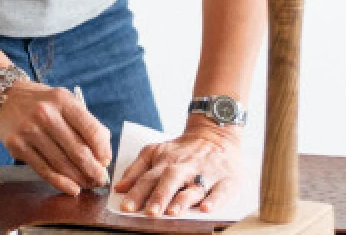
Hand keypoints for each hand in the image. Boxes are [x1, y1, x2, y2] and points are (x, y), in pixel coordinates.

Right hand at [0, 80, 111, 195]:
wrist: (3, 96)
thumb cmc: (40, 101)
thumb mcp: (63, 100)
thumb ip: (84, 122)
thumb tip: (104, 152)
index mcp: (62, 100)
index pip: (91, 129)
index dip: (102, 150)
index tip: (106, 161)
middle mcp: (46, 114)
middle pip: (77, 150)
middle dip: (93, 170)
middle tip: (100, 179)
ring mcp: (30, 131)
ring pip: (61, 163)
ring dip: (79, 179)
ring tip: (88, 185)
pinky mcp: (17, 146)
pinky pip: (44, 170)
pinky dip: (60, 182)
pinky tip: (72, 188)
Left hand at [114, 119, 242, 216]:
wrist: (215, 133)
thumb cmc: (181, 149)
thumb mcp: (155, 151)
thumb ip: (136, 169)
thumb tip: (119, 188)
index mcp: (165, 163)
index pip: (148, 178)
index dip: (137, 193)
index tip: (126, 207)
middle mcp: (184, 168)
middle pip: (170, 181)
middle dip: (160, 196)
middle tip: (150, 213)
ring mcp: (206, 174)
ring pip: (194, 188)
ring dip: (183, 200)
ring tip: (173, 212)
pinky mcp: (227, 180)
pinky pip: (222, 191)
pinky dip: (215, 200)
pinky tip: (206, 209)